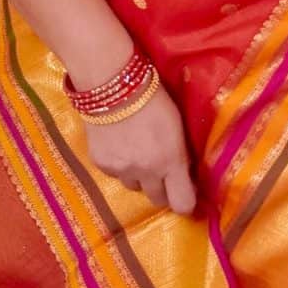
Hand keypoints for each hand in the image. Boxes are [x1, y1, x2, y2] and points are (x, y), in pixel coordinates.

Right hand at [83, 82, 197, 215]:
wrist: (113, 85)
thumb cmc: (153, 98)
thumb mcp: (177, 128)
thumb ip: (180, 156)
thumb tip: (184, 175)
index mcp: (171, 162)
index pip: (182, 203)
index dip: (185, 203)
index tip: (186, 194)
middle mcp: (147, 173)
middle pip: (157, 200)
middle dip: (162, 189)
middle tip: (161, 171)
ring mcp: (122, 170)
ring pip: (134, 186)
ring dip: (138, 176)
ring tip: (136, 151)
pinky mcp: (101, 164)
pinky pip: (114, 174)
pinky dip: (118, 165)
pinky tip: (119, 144)